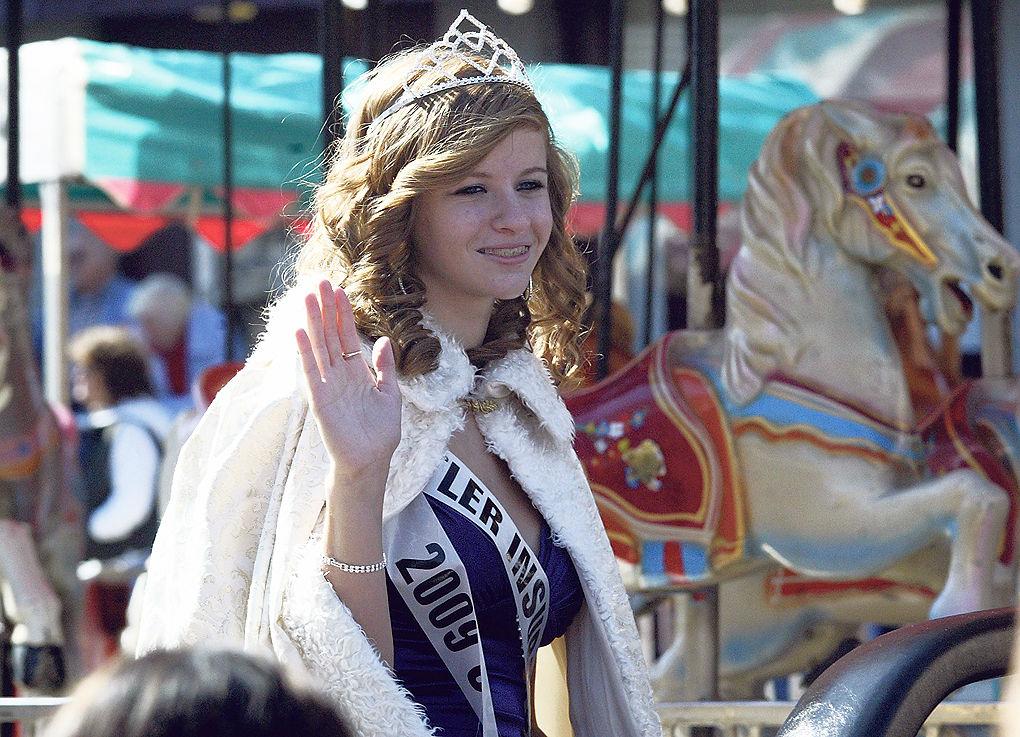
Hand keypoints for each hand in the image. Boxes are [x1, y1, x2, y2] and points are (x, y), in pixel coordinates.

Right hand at [296, 281, 401, 494]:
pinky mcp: (320, 399)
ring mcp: (328, 385)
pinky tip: (301, 331)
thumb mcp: (390, 394)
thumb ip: (385, 367)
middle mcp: (339, 374)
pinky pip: (311, 371)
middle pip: (331, 335)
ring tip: (308, 297)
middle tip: (320, 282)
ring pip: (319, 347)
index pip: (347, 336)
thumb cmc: (380, 432)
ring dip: (314, 322)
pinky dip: (306, 351)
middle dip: (326, 309)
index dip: (343, 314)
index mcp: (356, 372)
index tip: (339, 290)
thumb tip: (384, 340)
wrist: (371, 461)